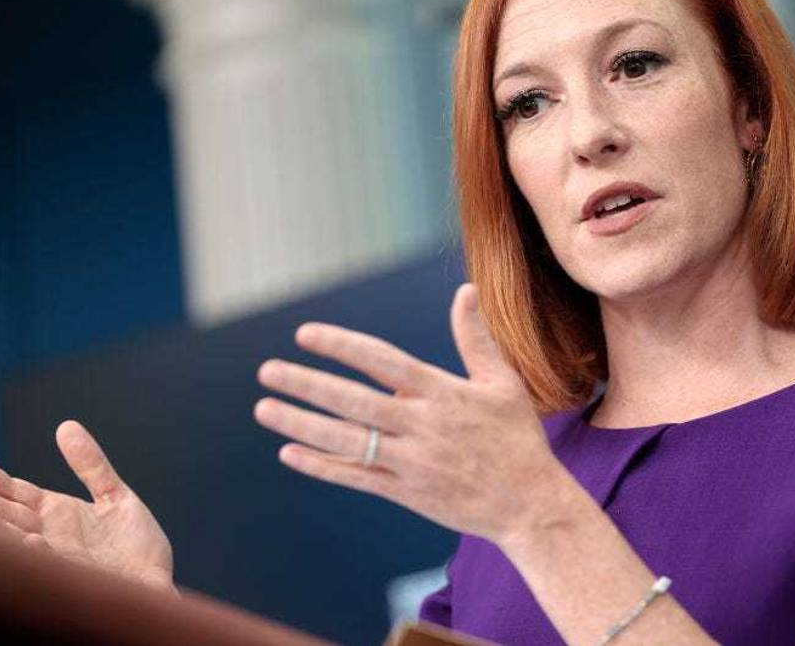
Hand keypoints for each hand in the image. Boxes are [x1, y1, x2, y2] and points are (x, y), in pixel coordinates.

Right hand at [0, 420, 173, 589]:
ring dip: (1, 532)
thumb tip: (66, 426)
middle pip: (8, 515)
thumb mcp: (116, 496)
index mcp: (56, 513)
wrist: (156, 582)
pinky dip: (40, 553)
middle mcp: (49, 534)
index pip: (16, 492)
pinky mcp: (75, 577)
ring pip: (22, 542)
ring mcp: (59, 557)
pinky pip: (53, 564)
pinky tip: (30, 540)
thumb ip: (92, 465)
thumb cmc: (135, 544)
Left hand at [253, 282, 572, 545]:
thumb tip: (466, 290)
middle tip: (267, 371)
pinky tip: (290, 453)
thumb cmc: (517, 438)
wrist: (530, 504)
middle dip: (307, 384)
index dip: (342, 346)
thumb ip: (477, 338)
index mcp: (443, 393)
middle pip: (353, 401)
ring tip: (265, 408)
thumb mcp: (503, 383)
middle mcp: (422, 426)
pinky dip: (321, 466)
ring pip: (346, 441)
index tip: (305, 334)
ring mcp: (411, 462)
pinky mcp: (406, 494)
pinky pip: (355, 477)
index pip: (382, 361)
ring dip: (301, 424)